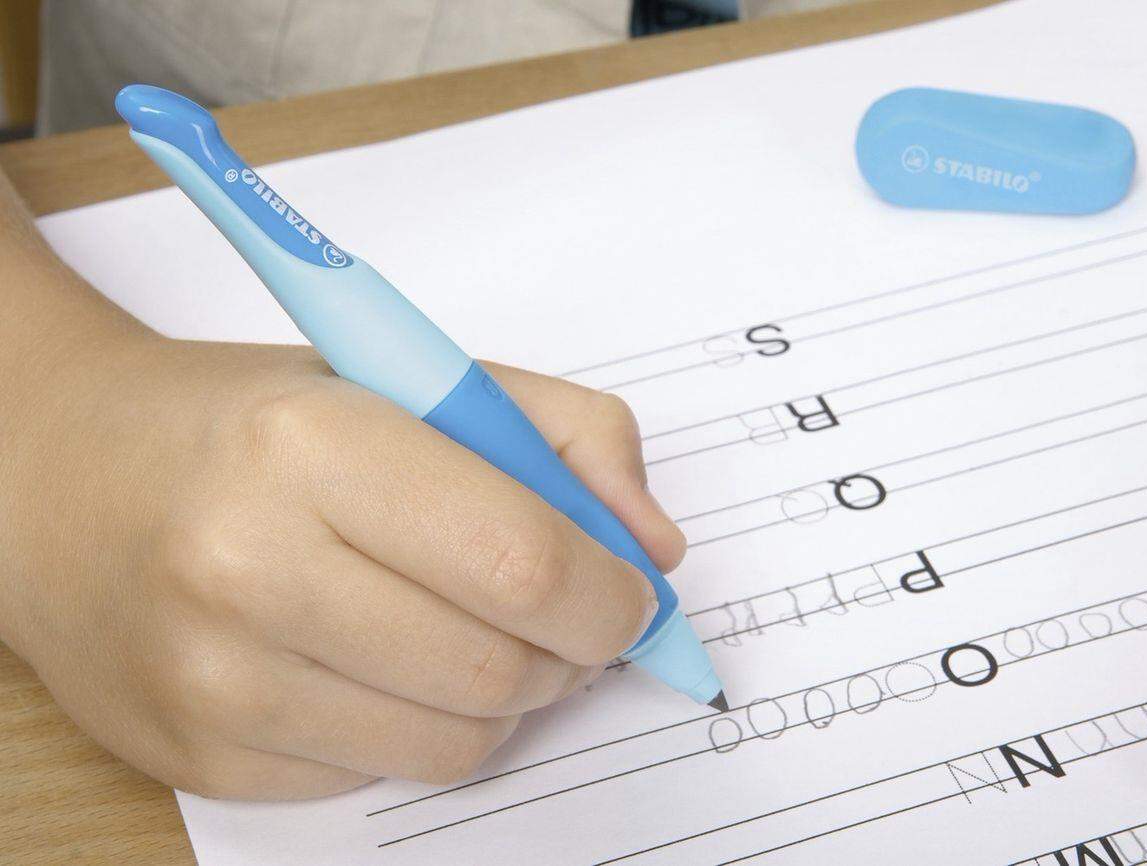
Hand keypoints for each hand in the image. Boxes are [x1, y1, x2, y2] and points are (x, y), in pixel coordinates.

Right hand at [0, 334, 684, 799]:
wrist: (59, 477)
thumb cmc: (251, 420)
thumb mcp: (412, 378)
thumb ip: (564, 435)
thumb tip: (656, 550)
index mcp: (311, 446)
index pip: (520, 561)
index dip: (609, 594)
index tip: (628, 592)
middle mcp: (248, 569)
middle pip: (502, 669)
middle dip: (571, 650)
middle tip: (559, 610)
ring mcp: (216, 681)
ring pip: (459, 740)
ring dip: (505, 693)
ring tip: (468, 626)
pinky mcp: (204, 758)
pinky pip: (386, 772)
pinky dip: (421, 724)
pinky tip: (379, 659)